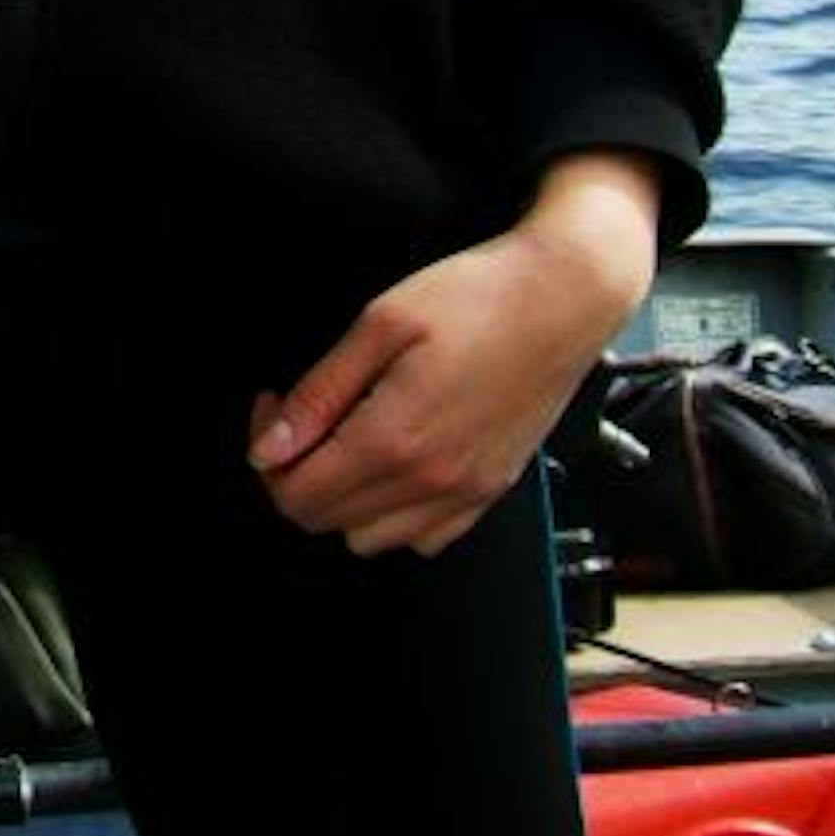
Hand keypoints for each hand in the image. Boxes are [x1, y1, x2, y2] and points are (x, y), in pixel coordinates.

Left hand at [247, 150, 662, 560]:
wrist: (565, 297)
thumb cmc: (483, 297)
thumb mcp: (381, 323)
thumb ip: (320, 393)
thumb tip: (271, 447)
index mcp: (394, 438)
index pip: (296, 495)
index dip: (269, 456)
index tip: (276, 412)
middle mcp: (431, 480)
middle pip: (325, 520)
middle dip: (298, 472)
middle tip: (308, 417)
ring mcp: (465, 493)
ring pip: (369, 538)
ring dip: (344, 499)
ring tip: (350, 439)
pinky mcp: (491, 491)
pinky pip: (424, 537)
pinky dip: (396, 515)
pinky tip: (396, 463)